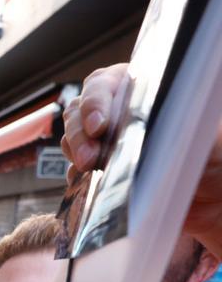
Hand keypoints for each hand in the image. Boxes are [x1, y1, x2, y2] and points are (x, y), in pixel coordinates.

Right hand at [63, 63, 221, 258]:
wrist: (216, 197)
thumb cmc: (215, 156)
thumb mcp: (204, 130)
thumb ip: (177, 119)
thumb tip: (151, 117)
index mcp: (143, 89)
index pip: (104, 84)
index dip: (95, 102)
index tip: (98, 126)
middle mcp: (120, 111)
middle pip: (79, 112)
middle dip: (79, 134)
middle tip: (89, 158)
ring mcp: (107, 141)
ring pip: (73, 138)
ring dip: (75, 153)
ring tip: (88, 169)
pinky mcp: (101, 170)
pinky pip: (75, 169)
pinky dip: (75, 176)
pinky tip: (85, 182)